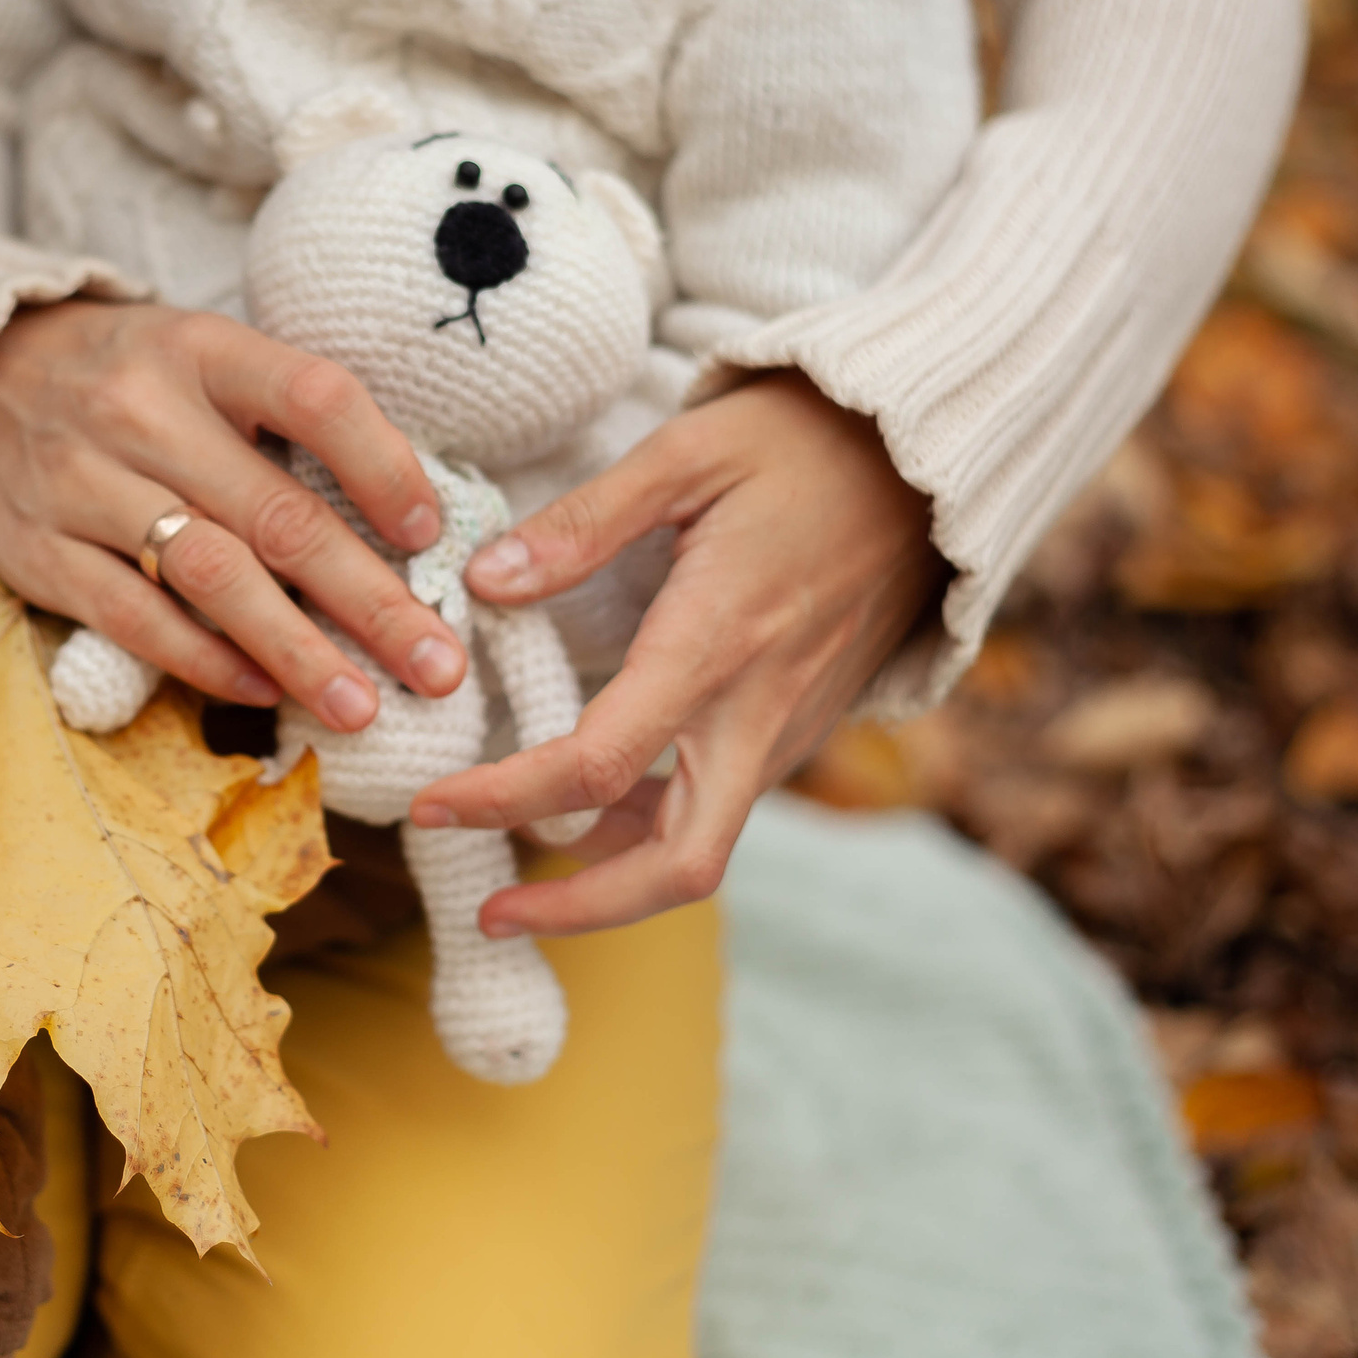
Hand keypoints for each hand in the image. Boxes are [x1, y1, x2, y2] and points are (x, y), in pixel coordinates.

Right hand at [0, 300, 465, 730]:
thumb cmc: (127, 377)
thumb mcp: (203, 358)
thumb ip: (285, 420)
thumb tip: (408, 520)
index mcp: (201, 350)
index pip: (314, 397)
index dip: (384, 466)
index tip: (433, 535)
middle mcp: (141, 412)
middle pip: (276, 514)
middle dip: (372, 599)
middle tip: (440, 665)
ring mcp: (82, 484)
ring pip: (209, 577)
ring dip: (297, 650)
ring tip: (362, 705)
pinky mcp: (39, 553)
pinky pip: (134, 619)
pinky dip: (205, 661)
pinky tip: (263, 690)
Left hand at [410, 371, 947, 934]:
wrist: (924, 462)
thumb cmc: (801, 445)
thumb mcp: (686, 453)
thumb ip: (583, 522)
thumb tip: (485, 579)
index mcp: (717, 643)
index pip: (600, 765)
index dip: (506, 800)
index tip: (432, 807)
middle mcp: (758, 710)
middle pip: (679, 865)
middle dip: (581, 910)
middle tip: (489, 911)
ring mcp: (787, 728)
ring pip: (702, 846)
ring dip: (613, 875)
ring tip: (519, 866)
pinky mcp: (798, 727)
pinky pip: (721, 807)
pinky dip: (653, 830)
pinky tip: (592, 807)